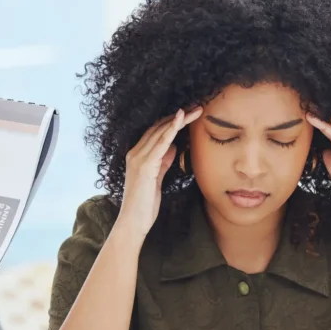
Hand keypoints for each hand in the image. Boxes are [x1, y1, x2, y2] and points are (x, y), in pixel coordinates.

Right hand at [116, 108, 202, 241]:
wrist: (133, 221)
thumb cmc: (145, 204)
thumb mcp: (157, 178)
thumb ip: (162, 162)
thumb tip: (172, 148)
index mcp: (137, 155)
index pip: (156, 132)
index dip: (172, 122)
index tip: (189, 114)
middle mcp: (135, 153)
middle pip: (158, 127)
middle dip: (178, 116)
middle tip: (197, 107)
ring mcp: (138, 158)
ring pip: (160, 131)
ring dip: (179, 119)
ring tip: (195, 110)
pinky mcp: (145, 165)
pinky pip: (160, 142)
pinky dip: (171, 128)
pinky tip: (180, 118)